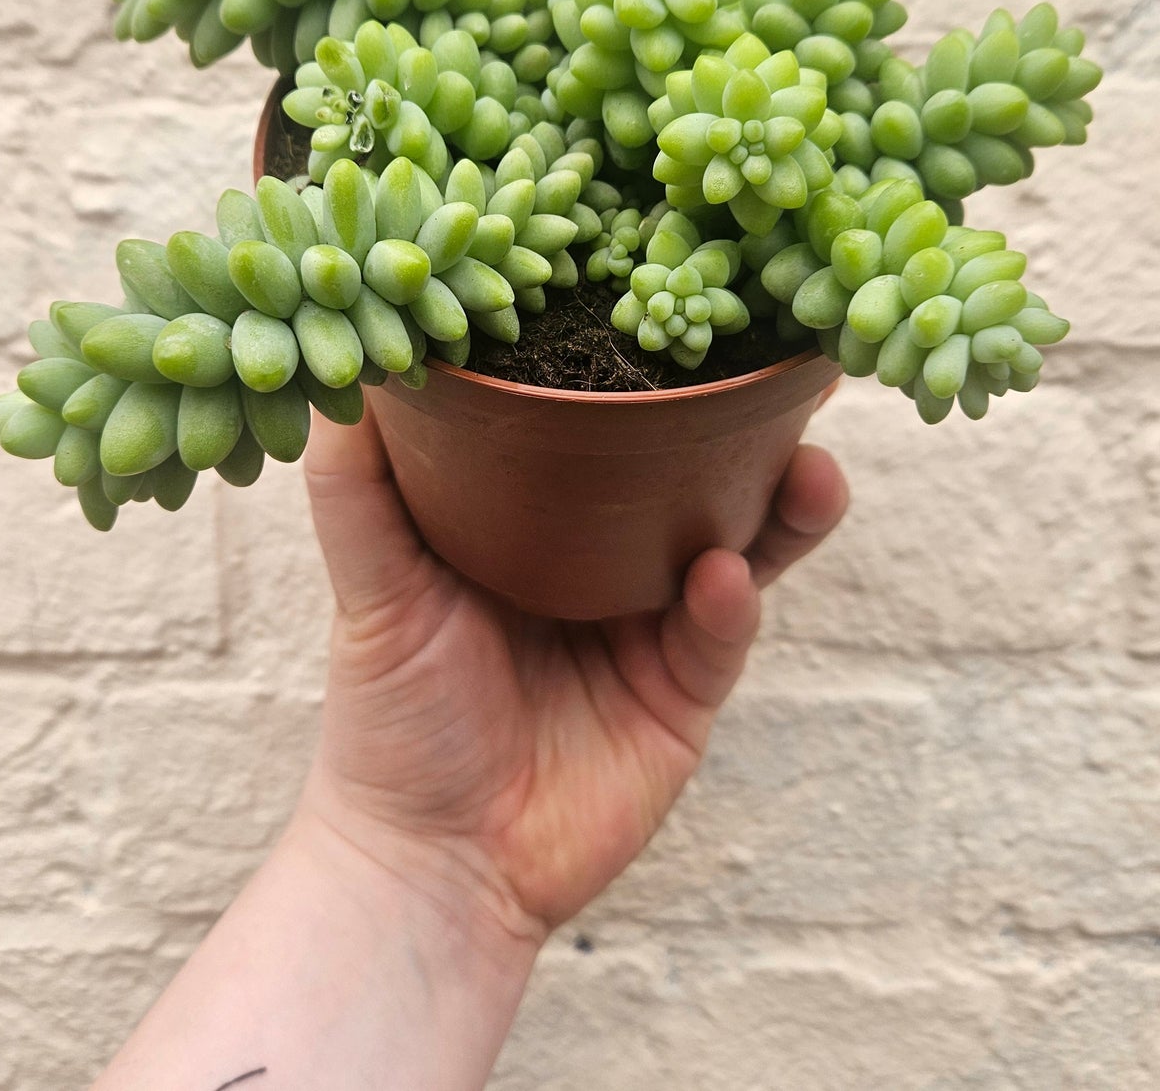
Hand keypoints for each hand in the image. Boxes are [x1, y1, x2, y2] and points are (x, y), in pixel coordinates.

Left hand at [294, 399, 849, 948]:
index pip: (610, 428)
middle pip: (696, 475)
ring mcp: (654, 623)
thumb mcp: (371, 582)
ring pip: (740, 545)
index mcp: (541, 518)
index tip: (682, 300)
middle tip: (792, 370)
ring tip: (810, 462)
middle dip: (750, 427)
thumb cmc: (391, 716)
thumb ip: (358, 482)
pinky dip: (728, 602)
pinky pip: (720, 636)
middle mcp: (608, 558)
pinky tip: (722, 578)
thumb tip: (349, 363)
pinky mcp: (684, 694)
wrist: (430, 859)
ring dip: (783, 505)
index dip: (651, 373)